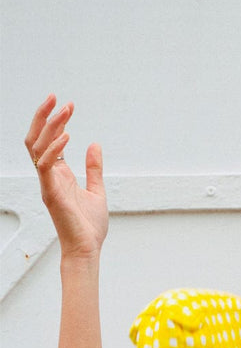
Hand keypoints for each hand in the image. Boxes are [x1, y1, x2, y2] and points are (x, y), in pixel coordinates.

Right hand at [25, 94, 108, 258]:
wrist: (88, 249)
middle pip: (36, 139)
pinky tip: (68, 136)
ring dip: (49, 126)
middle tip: (57, 98)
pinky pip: (45, 165)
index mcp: (59, 175)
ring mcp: (48, 184)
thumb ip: (94, 168)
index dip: (55, 122)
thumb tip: (94, 145)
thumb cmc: (90, 227)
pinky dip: (54, 148)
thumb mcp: (97, 191)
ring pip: (36, 147)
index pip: (49, 141)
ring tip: (65, 110)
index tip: (66, 106)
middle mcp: (49, 177)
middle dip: (44, 116)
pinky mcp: (51, 193)